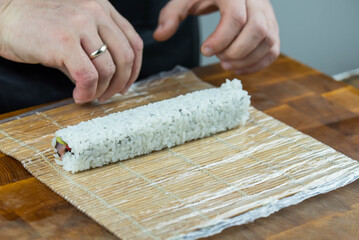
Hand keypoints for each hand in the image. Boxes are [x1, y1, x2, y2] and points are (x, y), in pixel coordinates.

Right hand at [0, 0, 142, 102]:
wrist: (3, 16)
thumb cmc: (40, 26)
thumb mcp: (77, 30)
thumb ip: (97, 50)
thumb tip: (111, 81)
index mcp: (103, 8)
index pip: (134, 42)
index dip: (134, 69)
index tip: (125, 85)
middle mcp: (95, 12)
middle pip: (126, 57)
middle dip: (121, 83)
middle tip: (108, 96)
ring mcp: (80, 24)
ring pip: (109, 69)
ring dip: (102, 91)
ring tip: (89, 96)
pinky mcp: (63, 40)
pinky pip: (88, 76)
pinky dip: (87, 92)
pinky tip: (78, 96)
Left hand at [153, 0, 279, 73]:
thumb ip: (171, 15)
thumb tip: (159, 36)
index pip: (235, 17)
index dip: (221, 39)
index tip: (205, 51)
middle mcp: (256, 0)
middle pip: (258, 30)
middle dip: (237, 51)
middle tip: (219, 59)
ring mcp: (268, 13)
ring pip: (268, 40)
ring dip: (247, 60)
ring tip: (226, 64)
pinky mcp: (272, 26)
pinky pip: (274, 48)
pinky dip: (259, 63)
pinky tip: (239, 67)